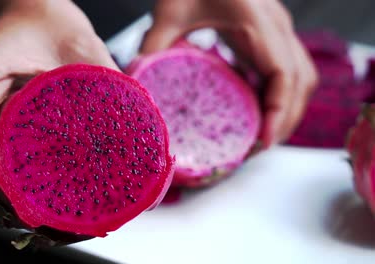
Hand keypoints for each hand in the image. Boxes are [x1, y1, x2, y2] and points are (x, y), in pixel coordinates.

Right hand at [0, 0, 116, 222]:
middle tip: (30, 219)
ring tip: (37, 222)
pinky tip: (38, 204)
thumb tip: (134, 125)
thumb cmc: (51, 22)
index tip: (3, 185)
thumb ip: (101, 81)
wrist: (41, 16)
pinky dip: (10, 188)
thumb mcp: (80, 47)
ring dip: (1, 201)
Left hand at [142, 0, 317, 147]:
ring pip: (301, 76)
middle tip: (259, 146)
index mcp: (256, 21)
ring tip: (262, 134)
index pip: (283, 72)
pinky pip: (287, 68)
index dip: (279, 110)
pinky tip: (257, 109)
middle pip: (301, 80)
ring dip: (287, 108)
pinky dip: (278, 94)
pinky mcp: (270, 33)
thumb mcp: (169, 11)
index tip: (264, 139)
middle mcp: (277, 25)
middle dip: (285, 118)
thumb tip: (136, 82)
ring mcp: (278, 28)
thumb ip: (154, 46)